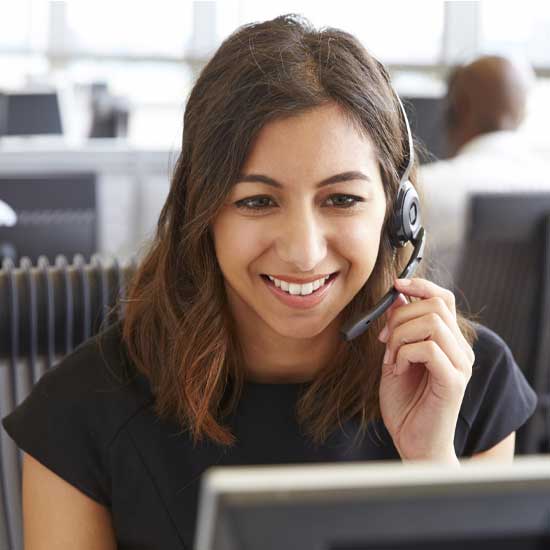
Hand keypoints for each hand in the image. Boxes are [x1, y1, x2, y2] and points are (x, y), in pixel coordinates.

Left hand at [377, 277, 474, 463]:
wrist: (413, 442)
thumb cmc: (405, 402)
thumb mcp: (395, 356)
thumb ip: (399, 329)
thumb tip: (398, 296)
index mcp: (449, 341)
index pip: (444, 299)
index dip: (421, 286)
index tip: (396, 286)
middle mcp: (461, 349)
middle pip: (435, 305)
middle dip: (400, 317)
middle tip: (384, 340)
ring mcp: (461, 364)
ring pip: (431, 323)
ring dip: (400, 336)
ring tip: (391, 358)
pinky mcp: (454, 380)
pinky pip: (427, 348)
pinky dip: (404, 354)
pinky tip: (397, 369)